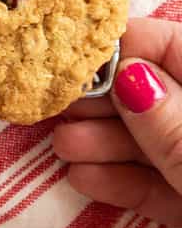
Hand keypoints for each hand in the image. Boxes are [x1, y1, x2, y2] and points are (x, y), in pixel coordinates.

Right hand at [55, 17, 181, 227]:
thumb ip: (169, 123)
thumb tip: (125, 72)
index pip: (170, 45)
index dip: (118, 46)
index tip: (67, 57)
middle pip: (153, 92)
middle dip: (101, 100)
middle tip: (56, 105)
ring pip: (151, 139)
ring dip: (101, 142)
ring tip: (63, 146)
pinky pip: (158, 182)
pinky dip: (121, 180)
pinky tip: (85, 178)